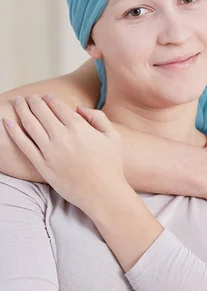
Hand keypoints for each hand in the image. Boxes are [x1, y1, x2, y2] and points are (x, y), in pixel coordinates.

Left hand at [3, 94, 127, 215]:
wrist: (103, 193)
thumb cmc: (111, 165)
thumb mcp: (113, 136)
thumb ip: (97, 117)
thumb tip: (78, 108)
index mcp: (79, 127)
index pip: (57, 105)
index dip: (49, 98)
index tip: (46, 96)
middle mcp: (62, 136)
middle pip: (41, 111)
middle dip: (33, 101)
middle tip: (29, 97)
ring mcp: (50, 152)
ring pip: (30, 124)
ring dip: (22, 110)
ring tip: (17, 102)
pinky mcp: (43, 166)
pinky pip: (24, 145)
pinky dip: (13, 132)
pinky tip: (7, 122)